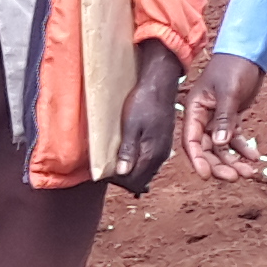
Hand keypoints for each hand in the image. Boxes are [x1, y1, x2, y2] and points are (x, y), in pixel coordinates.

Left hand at [113, 44, 184, 197]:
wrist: (160, 84)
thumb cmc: (145, 101)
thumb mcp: (131, 125)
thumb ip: (128, 150)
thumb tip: (122, 172)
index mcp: (152, 153)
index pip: (134, 181)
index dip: (117, 181)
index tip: (104, 172)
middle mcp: (160, 156)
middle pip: (141, 180)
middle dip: (124, 178)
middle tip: (107, 167)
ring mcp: (163, 150)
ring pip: (146, 171)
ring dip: (132, 171)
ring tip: (116, 160)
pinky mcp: (163, 143)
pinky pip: (150, 161)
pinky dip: (138, 162)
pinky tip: (129, 153)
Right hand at [180, 53, 266, 185]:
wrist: (249, 52)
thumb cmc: (234, 66)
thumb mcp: (228, 91)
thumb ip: (224, 118)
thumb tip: (219, 143)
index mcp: (195, 109)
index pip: (191, 140)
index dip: (198, 160)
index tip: (207, 176)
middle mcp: (203, 117)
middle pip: (206, 149)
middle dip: (219, 164)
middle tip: (234, 177)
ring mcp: (217, 118)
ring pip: (221, 147)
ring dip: (233, 160)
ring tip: (248, 171)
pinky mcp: (231, 118)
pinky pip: (234, 139)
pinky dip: (243, 149)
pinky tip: (254, 158)